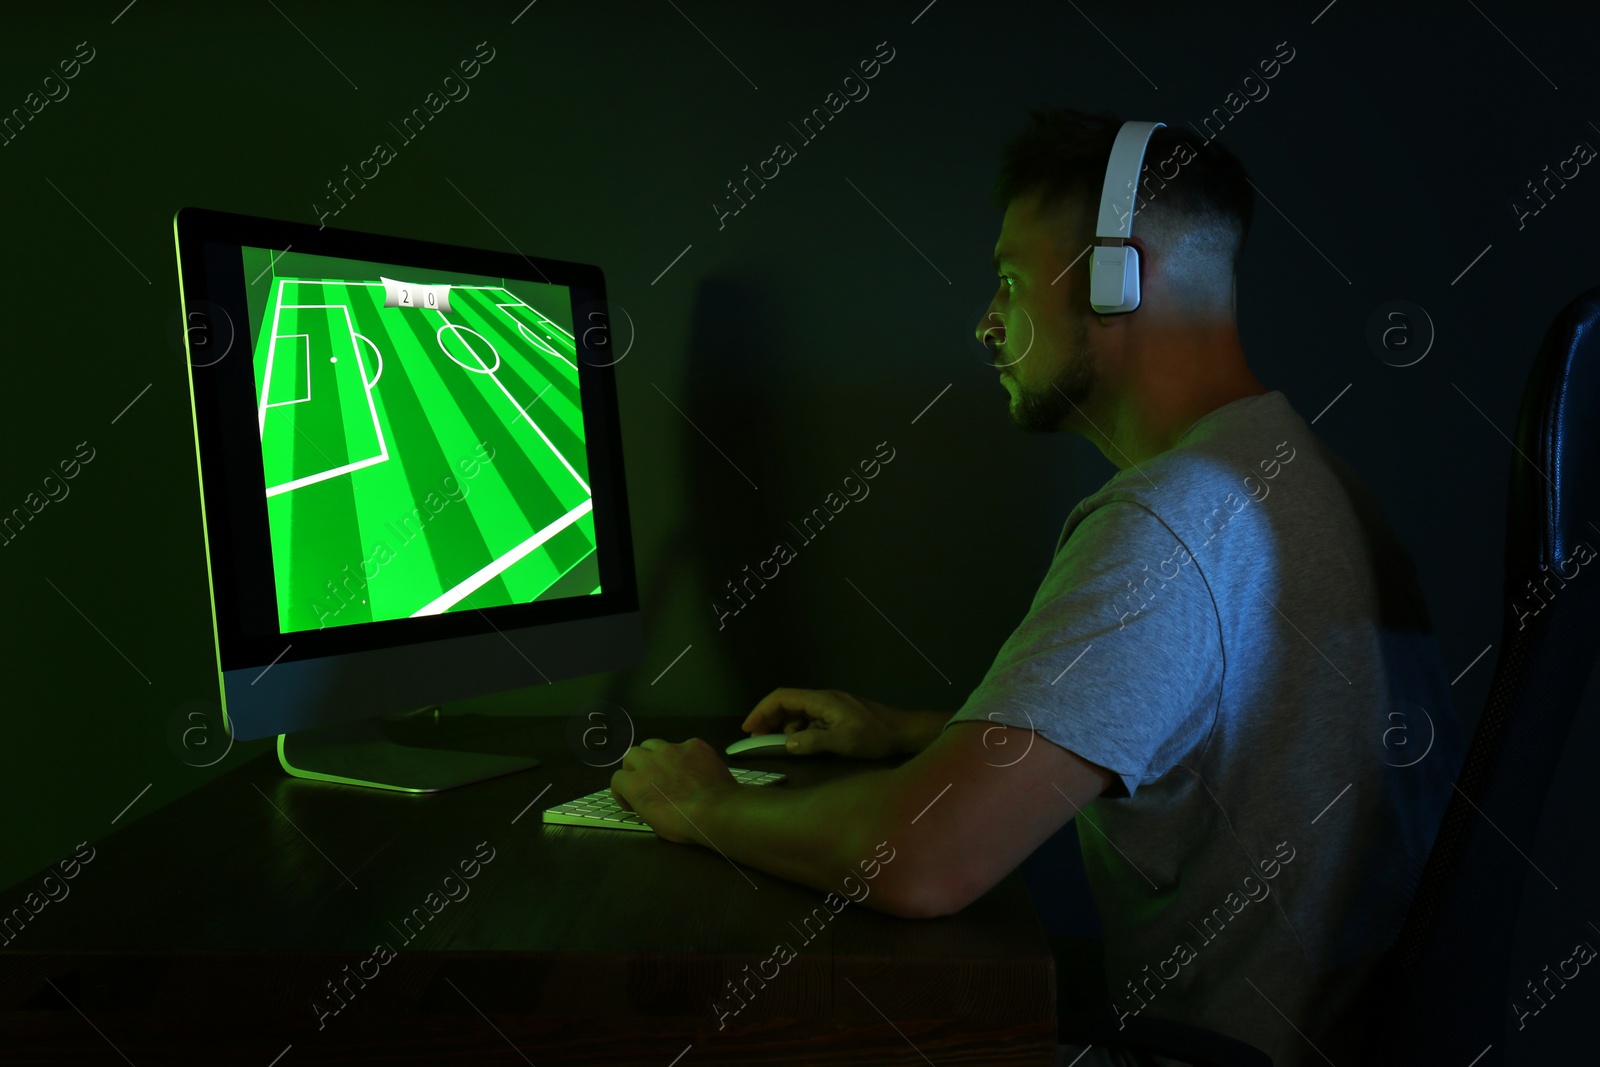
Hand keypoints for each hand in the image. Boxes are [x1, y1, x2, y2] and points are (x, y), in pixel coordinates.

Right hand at [610, 737, 736, 844]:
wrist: (716, 810)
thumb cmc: (684, 824)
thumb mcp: (654, 822)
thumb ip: (644, 803)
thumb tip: (647, 800)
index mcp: (635, 783)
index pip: (617, 779)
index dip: (622, 790)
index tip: (631, 800)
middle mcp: (649, 761)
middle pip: (632, 755)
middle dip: (636, 767)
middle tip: (647, 779)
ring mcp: (672, 749)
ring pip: (653, 744)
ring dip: (655, 755)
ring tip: (666, 767)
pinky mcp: (694, 745)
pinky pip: (684, 746)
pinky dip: (685, 755)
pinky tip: (694, 767)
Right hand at [740, 688, 904, 758]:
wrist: (903, 731)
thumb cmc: (875, 735)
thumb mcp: (844, 742)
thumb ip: (813, 742)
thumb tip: (787, 743)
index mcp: (821, 700)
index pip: (782, 698)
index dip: (761, 710)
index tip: (749, 728)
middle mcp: (823, 698)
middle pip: (787, 703)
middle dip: (770, 719)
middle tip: (758, 739)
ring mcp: (830, 706)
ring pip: (798, 712)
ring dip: (786, 727)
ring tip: (785, 746)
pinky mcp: (837, 715)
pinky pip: (811, 719)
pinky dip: (801, 730)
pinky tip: (805, 744)